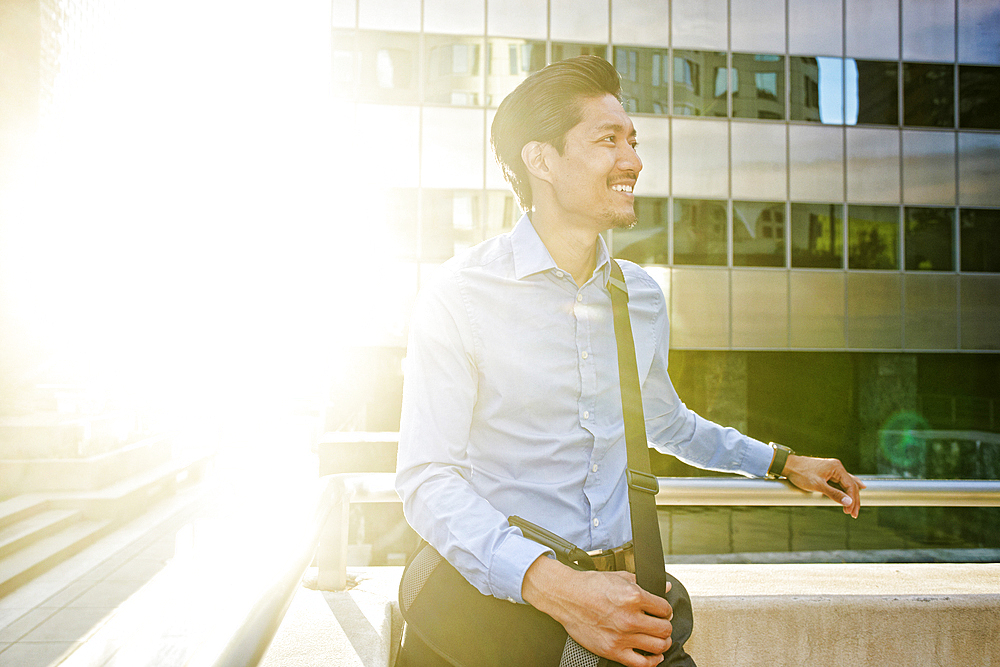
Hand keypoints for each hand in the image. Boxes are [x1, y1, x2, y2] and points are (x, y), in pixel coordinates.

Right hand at [522, 555, 672, 666]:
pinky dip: (652, 662)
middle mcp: (629, 617)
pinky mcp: (612, 650)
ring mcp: (622, 636)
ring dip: (662, 644)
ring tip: (658, 640)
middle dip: (665, 627)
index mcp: (633, 596)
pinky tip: (653, 656)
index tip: (663, 612)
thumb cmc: (589, 586)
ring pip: (658, 647)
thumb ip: (644, 583)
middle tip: (661, 625)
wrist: (566, 596)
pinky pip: (641, 663)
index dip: (666, 610)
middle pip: (665, 629)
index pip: (665, 609)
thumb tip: (665, 587)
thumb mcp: (619, 577)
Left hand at [782, 454, 866, 517]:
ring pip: (846, 484)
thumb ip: (834, 494)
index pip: (850, 486)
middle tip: (854, 514)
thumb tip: (849, 502)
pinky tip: (857, 488)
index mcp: (837, 468)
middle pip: (851, 485)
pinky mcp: (827, 473)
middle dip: (853, 500)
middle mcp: (836, 467)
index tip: (850, 512)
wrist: (787, 465)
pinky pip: (840, 482)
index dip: (852, 500)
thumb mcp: (817, 485)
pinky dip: (846, 489)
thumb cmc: (801, 473)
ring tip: (854, 508)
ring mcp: (832, 469)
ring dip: (850, 496)